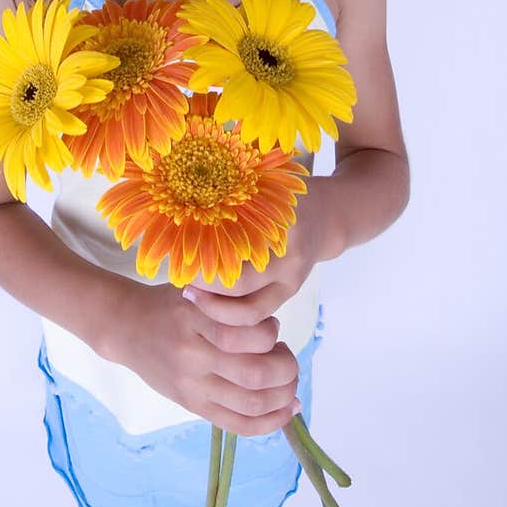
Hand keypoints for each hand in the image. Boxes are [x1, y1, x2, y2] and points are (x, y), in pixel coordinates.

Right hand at [108, 278, 298, 438]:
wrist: (126, 327)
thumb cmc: (168, 305)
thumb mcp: (196, 292)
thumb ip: (229, 307)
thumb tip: (274, 331)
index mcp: (195, 319)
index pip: (247, 333)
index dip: (271, 333)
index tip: (271, 326)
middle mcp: (192, 355)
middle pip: (254, 373)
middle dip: (285, 367)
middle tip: (285, 355)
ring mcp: (191, 385)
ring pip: (251, 402)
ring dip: (282, 393)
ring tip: (286, 380)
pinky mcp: (192, 406)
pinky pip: (238, 424)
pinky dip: (270, 421)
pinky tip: (286, 409)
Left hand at [186, 187, 324, 321]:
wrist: (327, 216)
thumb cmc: (283, 198)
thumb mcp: (261, 191)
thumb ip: (232, 202)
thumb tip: (182, 218)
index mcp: (281, 231)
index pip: (237, 257)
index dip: (205, 268)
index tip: (180, 264)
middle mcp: (289, 262)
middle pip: (242, 295)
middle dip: (208, 297)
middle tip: (184, 287)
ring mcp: (291, 283)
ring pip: (251, 315)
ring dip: (218, 312)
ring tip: (194, 297)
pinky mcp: (288, 294)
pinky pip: (258, 313)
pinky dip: (232, 314)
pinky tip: (211, 302)